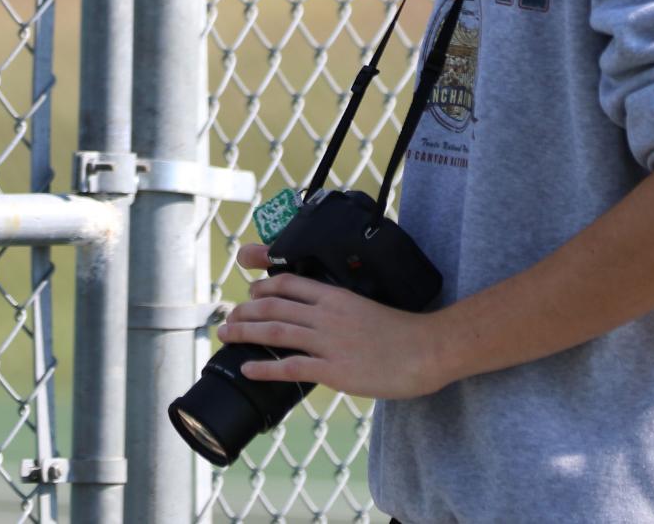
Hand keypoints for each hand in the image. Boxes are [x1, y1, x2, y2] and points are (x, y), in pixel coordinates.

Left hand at [214, 240, 450, 399]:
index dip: (262, 288)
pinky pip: (290, 368)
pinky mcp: (333, 370)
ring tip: (225, 335)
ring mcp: (328, 342)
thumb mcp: (365, 307)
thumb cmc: (403, 331)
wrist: (428, 349)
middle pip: (272, 307)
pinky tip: (247, 369)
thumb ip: (340, 311)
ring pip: (274, 333)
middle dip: (244, 311)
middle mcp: (325, 315)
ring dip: (244, 333)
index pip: (287, 283)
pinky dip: (264, 368)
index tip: (249, 294)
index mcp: (334, 296)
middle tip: (228, 317)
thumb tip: (320, 319)